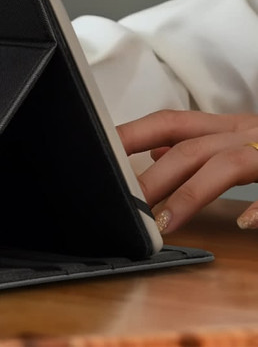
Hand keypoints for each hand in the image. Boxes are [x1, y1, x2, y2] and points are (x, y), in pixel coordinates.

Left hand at [117, 109, 257, 233]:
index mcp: (224, 128)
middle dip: (154, 178)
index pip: (168, 124)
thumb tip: (155, 153)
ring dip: (191, 194)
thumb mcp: (235, 139)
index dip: (132, 136)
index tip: (103, 154)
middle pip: (189, 150)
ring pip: (226, 165)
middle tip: (127, 205)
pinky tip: (244, 222)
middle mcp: (242, 135)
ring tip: (164, 223)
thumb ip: (197, 147)